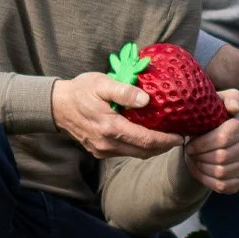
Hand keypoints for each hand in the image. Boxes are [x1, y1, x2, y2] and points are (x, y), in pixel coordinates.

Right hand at [52, 72, 183, 159]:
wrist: (57, 105)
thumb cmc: (81, 90)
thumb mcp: (102, 83)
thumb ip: (124, 91)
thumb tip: (146, 100)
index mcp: (110, 127)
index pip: (146, 140)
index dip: (166, 140)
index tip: (181, 136)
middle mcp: (107, 144)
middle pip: (143, 152)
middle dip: (163, 147)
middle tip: (179, 137)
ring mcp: (102, 150)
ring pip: (134, 154)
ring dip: (152, 148)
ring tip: (166, 137)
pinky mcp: (99, 152)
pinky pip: (124, 152)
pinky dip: (138, 147)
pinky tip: (145, 137)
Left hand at [185, 90, 238, 193]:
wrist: (212, 141)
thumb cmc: (210, 120)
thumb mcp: (215, 103)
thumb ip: (226, 99)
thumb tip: (234, 109)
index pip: (223, 138)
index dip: (202, 144)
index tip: (187, 144)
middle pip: (221, 156)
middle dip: (199, 156)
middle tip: (188, 153)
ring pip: (221, 172)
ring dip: (201, 168)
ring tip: (192, 160)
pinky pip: (223, 185)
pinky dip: (205, 179)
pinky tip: (198, 170)